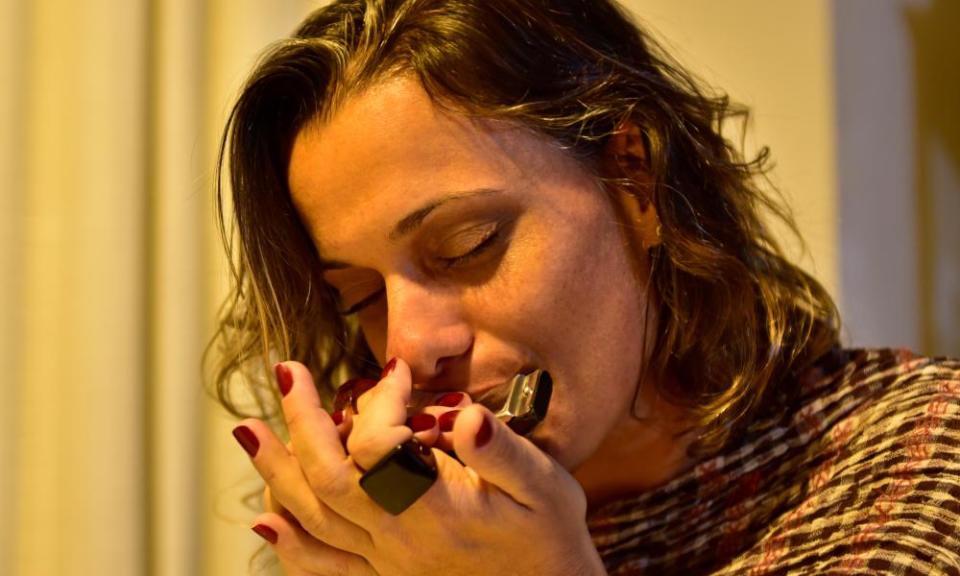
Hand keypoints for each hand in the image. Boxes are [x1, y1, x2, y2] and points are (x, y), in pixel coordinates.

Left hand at [233, 359, 607, 575]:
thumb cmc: (548, 537)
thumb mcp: (545, 489)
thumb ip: (504, 453)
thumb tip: (467, 416)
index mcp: (436, 509)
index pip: (379, 448)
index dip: (379, 401)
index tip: (397, 370)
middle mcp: (400, 538)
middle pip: (329, 479)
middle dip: (301, 421)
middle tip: (286, 373)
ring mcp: (387, 561)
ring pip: (315, 518)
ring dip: (277, 472)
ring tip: (249, 431)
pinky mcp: (385, 575)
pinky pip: (324, 565)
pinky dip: (289, 543)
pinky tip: (265, 520)